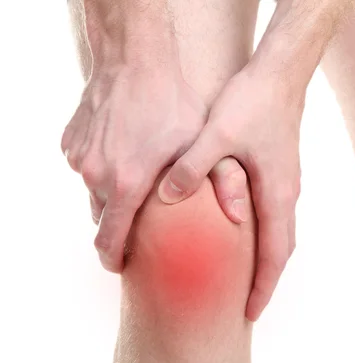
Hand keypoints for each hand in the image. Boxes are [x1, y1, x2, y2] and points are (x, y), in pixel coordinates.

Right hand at [61, 64, 248, 272]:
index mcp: (127, 184)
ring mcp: (80, 158)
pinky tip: (126, 155)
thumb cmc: (172, 101)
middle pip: (102, 218)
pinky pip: (86, 168)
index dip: (115, 259)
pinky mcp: (72, 142)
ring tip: (138, 188)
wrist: (134, 57)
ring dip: (112, 196)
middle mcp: (96, 175)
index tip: (123, 267)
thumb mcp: (204, 140)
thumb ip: (219, 180)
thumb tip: (236, 216)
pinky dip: (102, 170)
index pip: (110, 240)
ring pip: (94, 193)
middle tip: (141, 226)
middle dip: (119, 227)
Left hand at [158, 67, 302, 320]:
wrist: (281, 74)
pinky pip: (274, 215)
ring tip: (246, 279)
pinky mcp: (279, 171)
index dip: (264, 286)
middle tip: (248, 306)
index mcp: (276, 193)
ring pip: (279, 233)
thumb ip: (192, 167)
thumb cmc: (254, 102)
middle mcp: (287, 194)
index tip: (251, 313)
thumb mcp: (216, 133)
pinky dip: (263, 236)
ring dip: (266, 259)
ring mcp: (286, 183)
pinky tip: (242, 234)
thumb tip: (168, 197)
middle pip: (282, 249)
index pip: (275, 253)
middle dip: (266, 280)